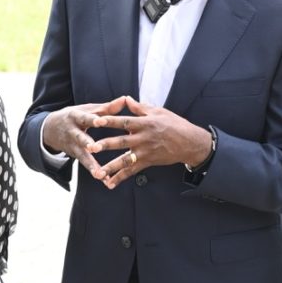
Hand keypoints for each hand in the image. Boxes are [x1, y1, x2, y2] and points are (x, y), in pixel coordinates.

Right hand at [41, 99, 126, 180]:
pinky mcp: (75, 155)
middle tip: (93, 148)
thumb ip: (106, 108)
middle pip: (80, 137)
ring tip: (100, 174)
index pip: (84, 117)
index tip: (99, 121)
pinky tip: (105, 179)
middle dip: (86, 143)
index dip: (92, 119)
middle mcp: (72, 132)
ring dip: (91, 165)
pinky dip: (95, 171)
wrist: (50, 129)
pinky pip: (85, 164)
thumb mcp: (87, 110)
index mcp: (76, 117)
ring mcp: (72, 145)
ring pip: (82, 156)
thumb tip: (125, 99)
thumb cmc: (75, 117)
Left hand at [91, 97, 212, 188]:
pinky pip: (132, 171)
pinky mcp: (148, 162)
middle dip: (105, 145)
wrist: (190, 143)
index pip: (124, 121)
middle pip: (121, 141)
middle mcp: (143, 138)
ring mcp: (145, 152)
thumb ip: (140, 107)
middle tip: (91, 148)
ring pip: (125, 160)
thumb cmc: (175, 124)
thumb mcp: (159, 112)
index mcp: (144, 123)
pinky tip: (109, 183)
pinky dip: (120, 178)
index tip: (97, 121)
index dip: (110, 120)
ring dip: (110, 166)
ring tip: (97, 171)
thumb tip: (126, 99)